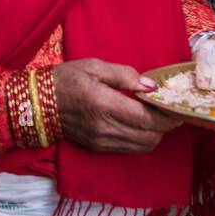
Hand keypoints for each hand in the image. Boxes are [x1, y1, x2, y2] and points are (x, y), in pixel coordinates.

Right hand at [52, 57, 183, 153]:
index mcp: (104, 105)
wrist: (36, 103)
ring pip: (143, 146)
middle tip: (170, 108)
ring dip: (155, 133)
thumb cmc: (65, 79)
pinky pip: (130, 148)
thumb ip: (125, 75)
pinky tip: (140, 123)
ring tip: (156, 116)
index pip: (148, 119)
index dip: (169, 116)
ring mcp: (101, 141)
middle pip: (151, 136)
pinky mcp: (98, 148)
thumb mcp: (94, 66)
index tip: (178, 106)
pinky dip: (142, 138)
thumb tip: (151, 86)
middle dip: (166, 125)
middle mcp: (105, 128)